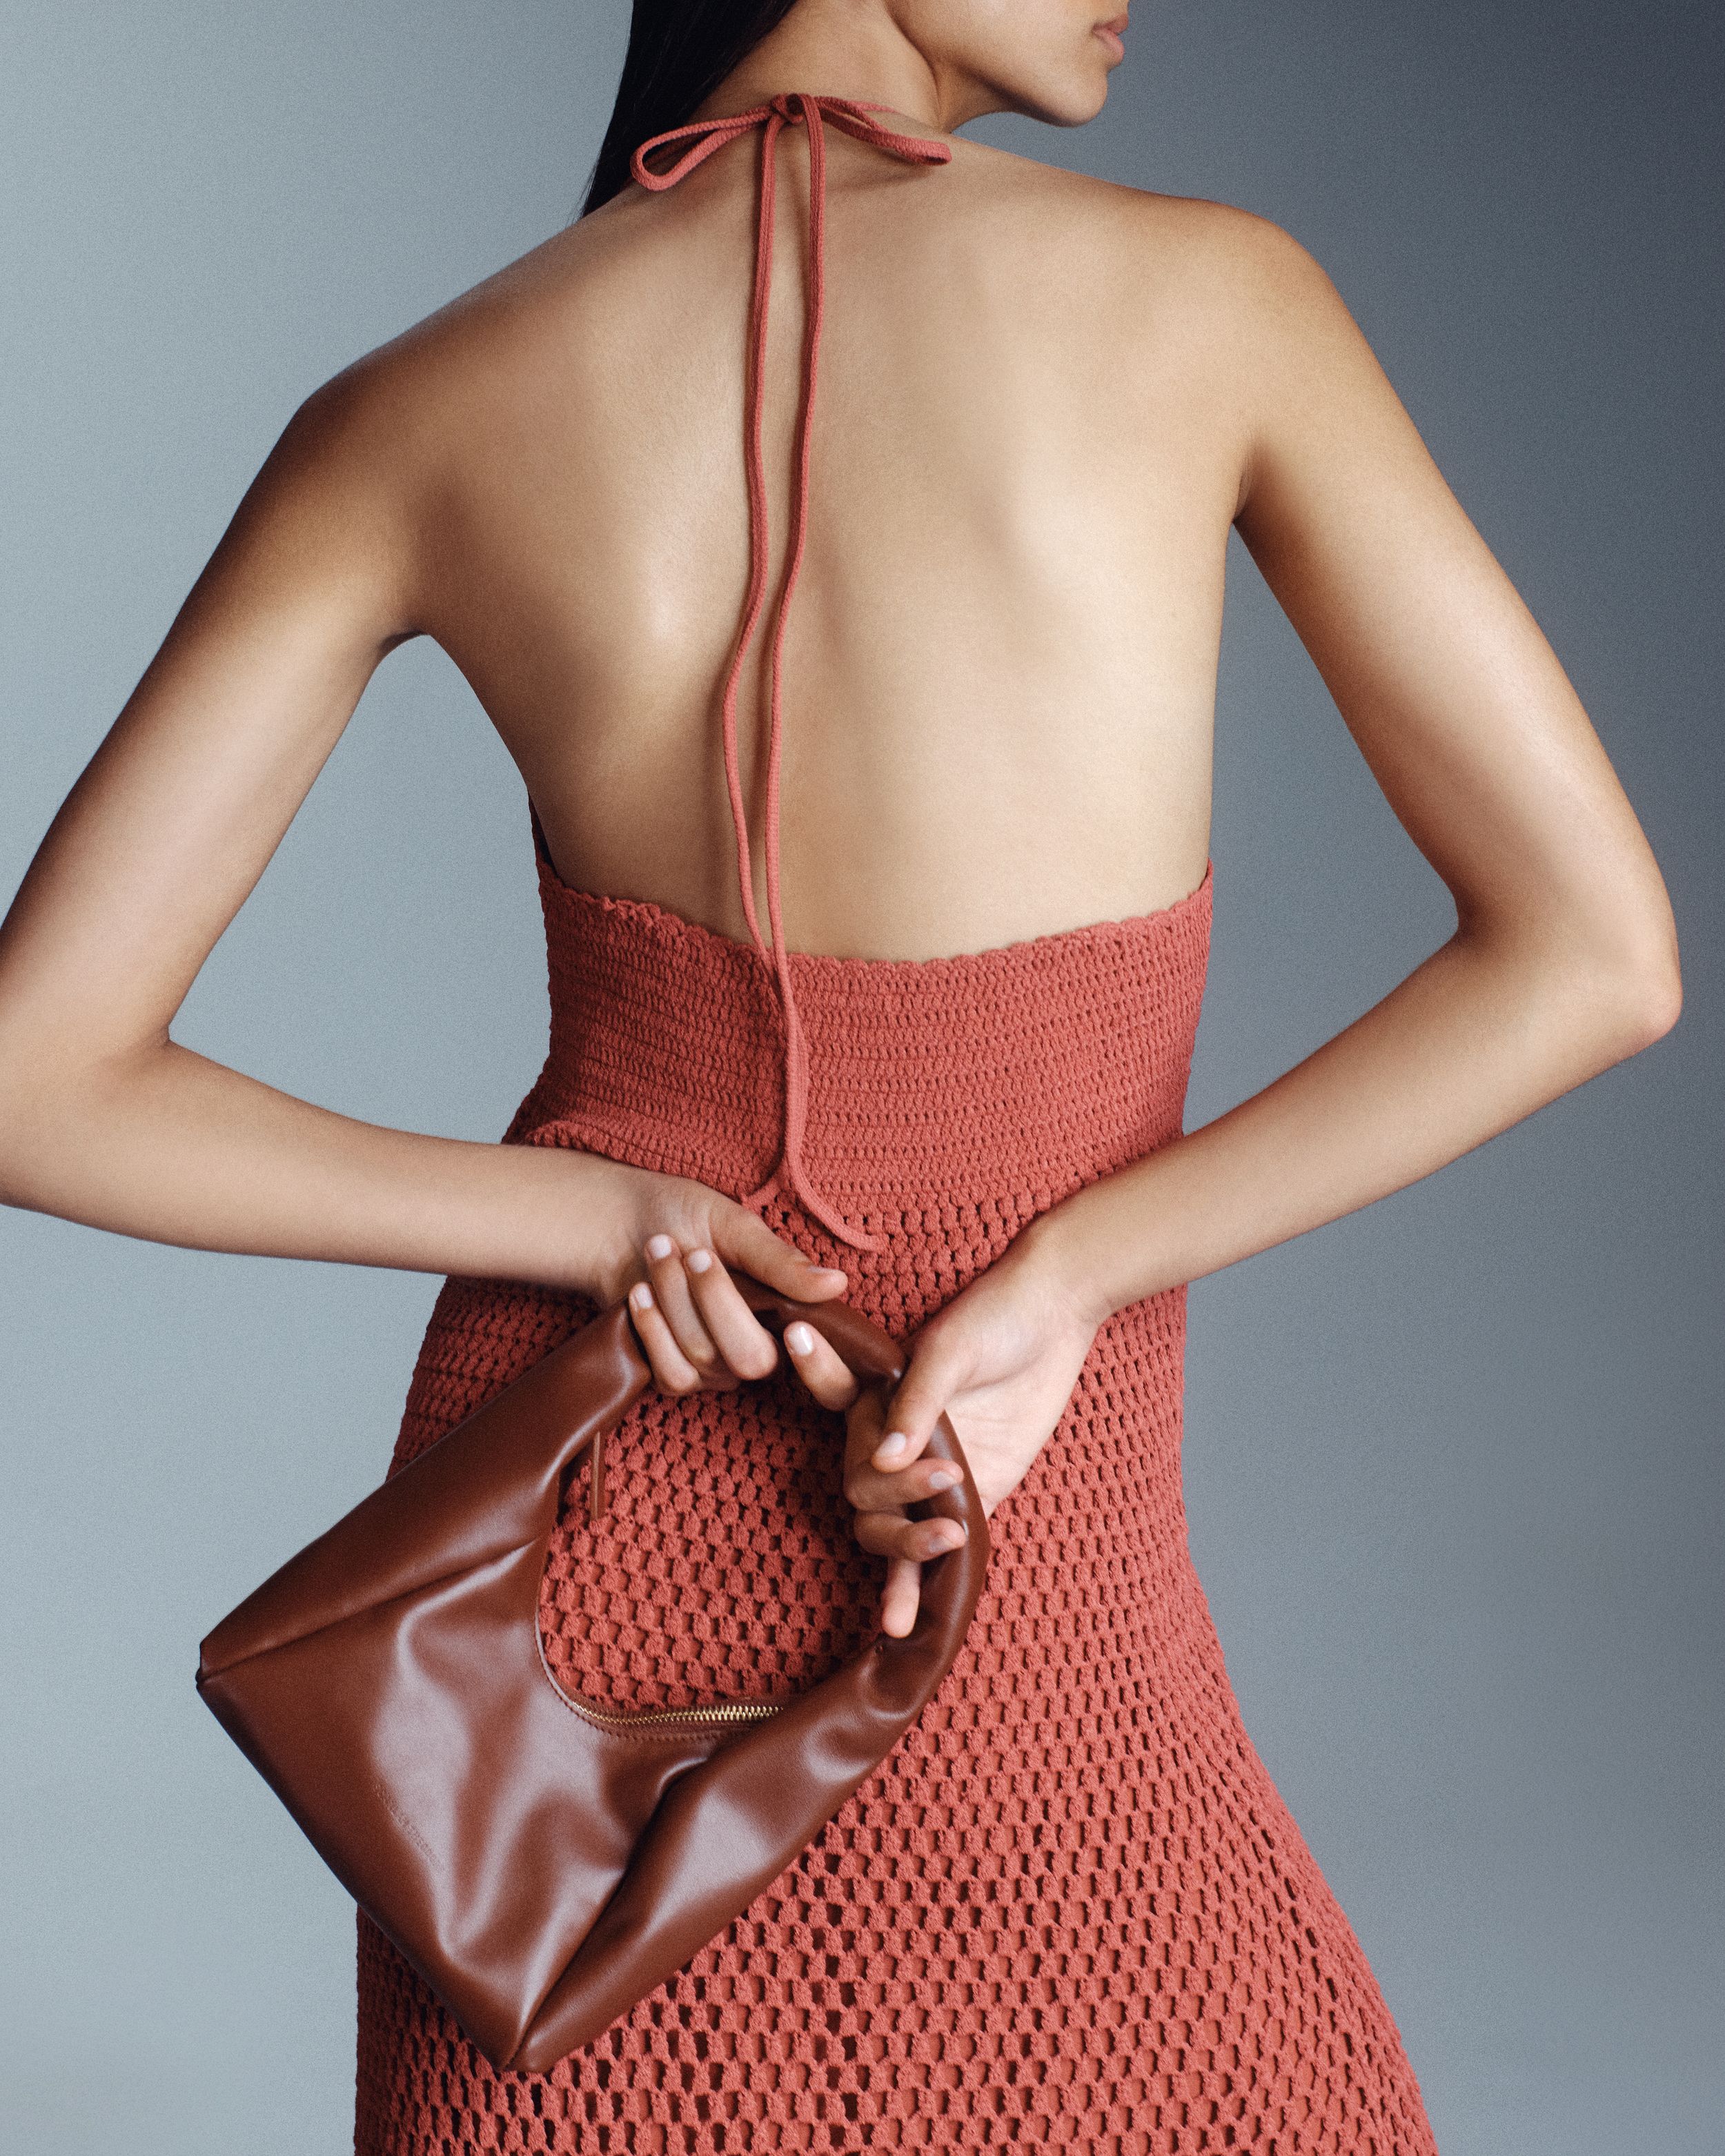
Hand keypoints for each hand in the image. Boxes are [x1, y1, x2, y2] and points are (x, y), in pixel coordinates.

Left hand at [579, 1158, 851, 1393]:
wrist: (621, 1224)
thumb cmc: (685, 1217)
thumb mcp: (736, 1229)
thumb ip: (781, 1262)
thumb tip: (838, 1283)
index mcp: (783, 1311)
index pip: (810, 1352)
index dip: (813, 1357)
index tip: (792, 1325)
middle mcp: (755, 1347)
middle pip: (750, 1359)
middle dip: (715, 1301)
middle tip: (693, 1254)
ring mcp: (713, 1368)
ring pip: (702, 1358)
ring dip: (674, 1301)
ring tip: (658, 1252)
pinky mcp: (672, 1375)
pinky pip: (671, 1375)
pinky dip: (652, 1329)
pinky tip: (639, 1293)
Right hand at [782, 1236, 1102, 1636]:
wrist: (1055, 1320)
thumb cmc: (996, 1321)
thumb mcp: (952, 1350)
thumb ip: (917, 1403)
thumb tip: (883, 1458)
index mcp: (876, 1393)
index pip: (831, 1395)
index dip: (812, 1372)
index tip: (794, 1336)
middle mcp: (892, 1439)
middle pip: (862, 1489)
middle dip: (895, 1493)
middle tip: (948, 1473)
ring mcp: (926, 1477)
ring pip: (886, 1529)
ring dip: (905, 1544)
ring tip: (946, 1536)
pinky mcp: (966, 1502)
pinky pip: (928, 1554)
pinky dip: (909, 1588)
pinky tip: (897, 1624)